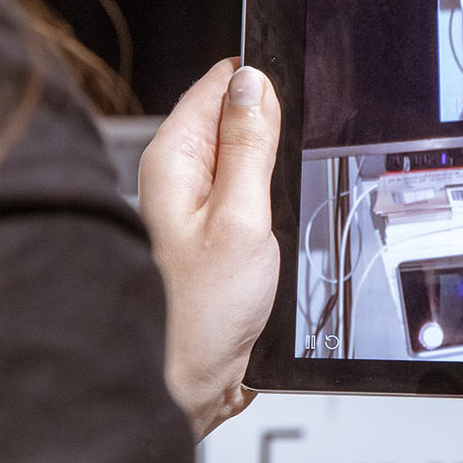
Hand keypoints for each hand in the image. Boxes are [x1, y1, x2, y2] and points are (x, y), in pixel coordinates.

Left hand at [138, 59, 282, 438]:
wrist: (186, 380)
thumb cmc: (199, 313)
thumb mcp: (241, 219)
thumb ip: (250, 146)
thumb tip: (255, 82)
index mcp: (172, 159)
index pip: (217, 85)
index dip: (260, 86)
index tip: (290, 102)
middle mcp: (176, 176)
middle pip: (234, 118)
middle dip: (271, 131)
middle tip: (282, 175)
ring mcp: (193, 204)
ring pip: (246, 157)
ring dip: (271, 171)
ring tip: (273, 211)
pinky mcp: (212, 231)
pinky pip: (248, 192)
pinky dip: (269, 202)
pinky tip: (272, 229)